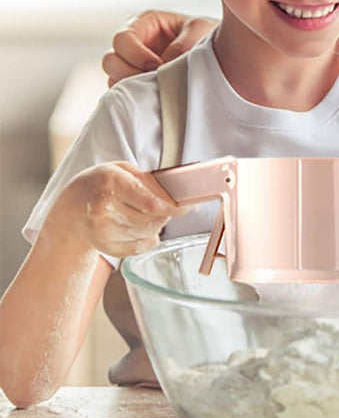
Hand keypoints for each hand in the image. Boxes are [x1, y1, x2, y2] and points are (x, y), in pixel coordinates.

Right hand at [57, 162, 184, 256]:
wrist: (71, 206)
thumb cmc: (101, 184)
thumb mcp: (122, 170)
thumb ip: (149, 181)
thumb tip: (174, 195)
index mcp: (111, 182)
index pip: (151, 203)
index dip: (173, 208)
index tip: (187, 207)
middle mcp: (103, 207)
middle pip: (151, 220)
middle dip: (165, 215)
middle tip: (164, 208)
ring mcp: (101, 229)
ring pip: (146, 234)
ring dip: (155, 226)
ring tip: (147, 215)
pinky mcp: (102, 245)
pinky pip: (137, 248)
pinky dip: (146, 240)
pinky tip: (143, 231)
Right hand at [101, 10, 217, 86]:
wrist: (223, 54)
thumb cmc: (208, 35)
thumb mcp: (199, 30)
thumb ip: (182, 44)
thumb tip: (163, 65)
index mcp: (144, 23)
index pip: (122, 39)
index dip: (137, 55)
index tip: (158, 65)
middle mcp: (133, 44)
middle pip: (111, 61)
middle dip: (131, 73)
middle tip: (156, 80)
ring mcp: (133, 66)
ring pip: (114, 80)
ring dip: (132, 88)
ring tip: (158, 90)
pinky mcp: (138, 85)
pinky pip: (124, 96)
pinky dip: (136, 100)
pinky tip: (157, 97)